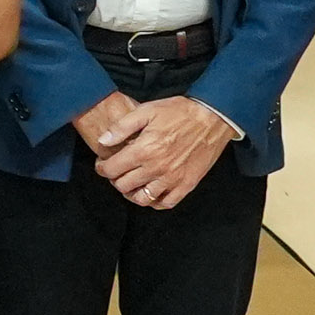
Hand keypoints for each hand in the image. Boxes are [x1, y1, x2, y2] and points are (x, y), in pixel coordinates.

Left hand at [87, 94, 243, 209]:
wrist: (212, 118)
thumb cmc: (179, 112)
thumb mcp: (146, 111)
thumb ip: (121, 127)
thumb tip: (103, 141)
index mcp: (144, 150)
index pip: (112, 169)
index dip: (102, 168)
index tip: (102, 164)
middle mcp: (156, 168)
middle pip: (124, 186)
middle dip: (115, 179)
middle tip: (116, 171)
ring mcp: (172, 179)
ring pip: (142, 198)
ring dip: (132, 193)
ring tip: (131, 183)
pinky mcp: (186, 185)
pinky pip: (166, 203)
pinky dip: (155, 201)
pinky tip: (151, 192)